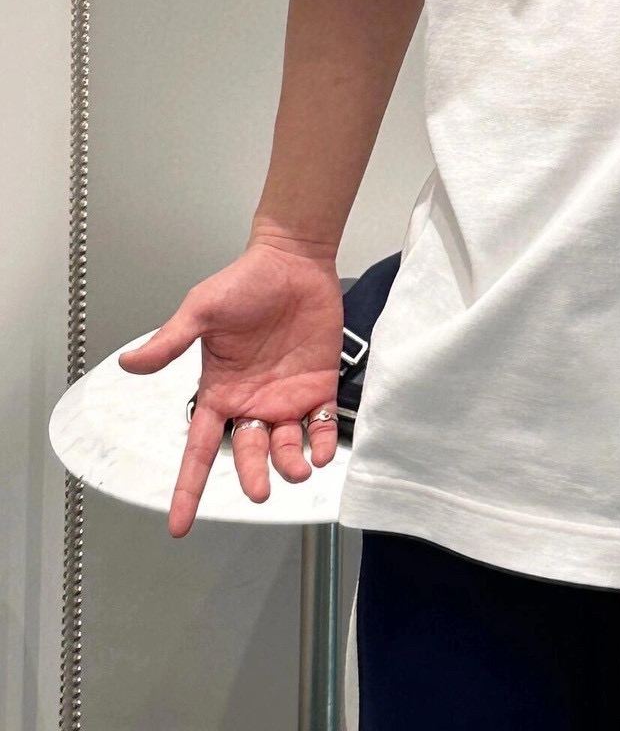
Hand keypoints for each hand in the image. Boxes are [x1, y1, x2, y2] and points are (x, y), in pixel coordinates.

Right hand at [118, 237, 344, 536]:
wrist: (293, 260)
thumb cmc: (245, 281)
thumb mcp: (202, 310)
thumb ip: (171, 341)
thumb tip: (130, 363)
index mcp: (220, 391)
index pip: (198, 449)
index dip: (188, 488)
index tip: (179, 525)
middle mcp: (252, 401)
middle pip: (248, 455)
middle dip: (252, 477)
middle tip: (260, 490)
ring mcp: (287, 396)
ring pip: (286, 447)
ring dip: (291, 464)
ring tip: (297, 468)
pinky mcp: (319, 384)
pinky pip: (323, 424)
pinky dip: (324, 442)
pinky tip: (324, 450)